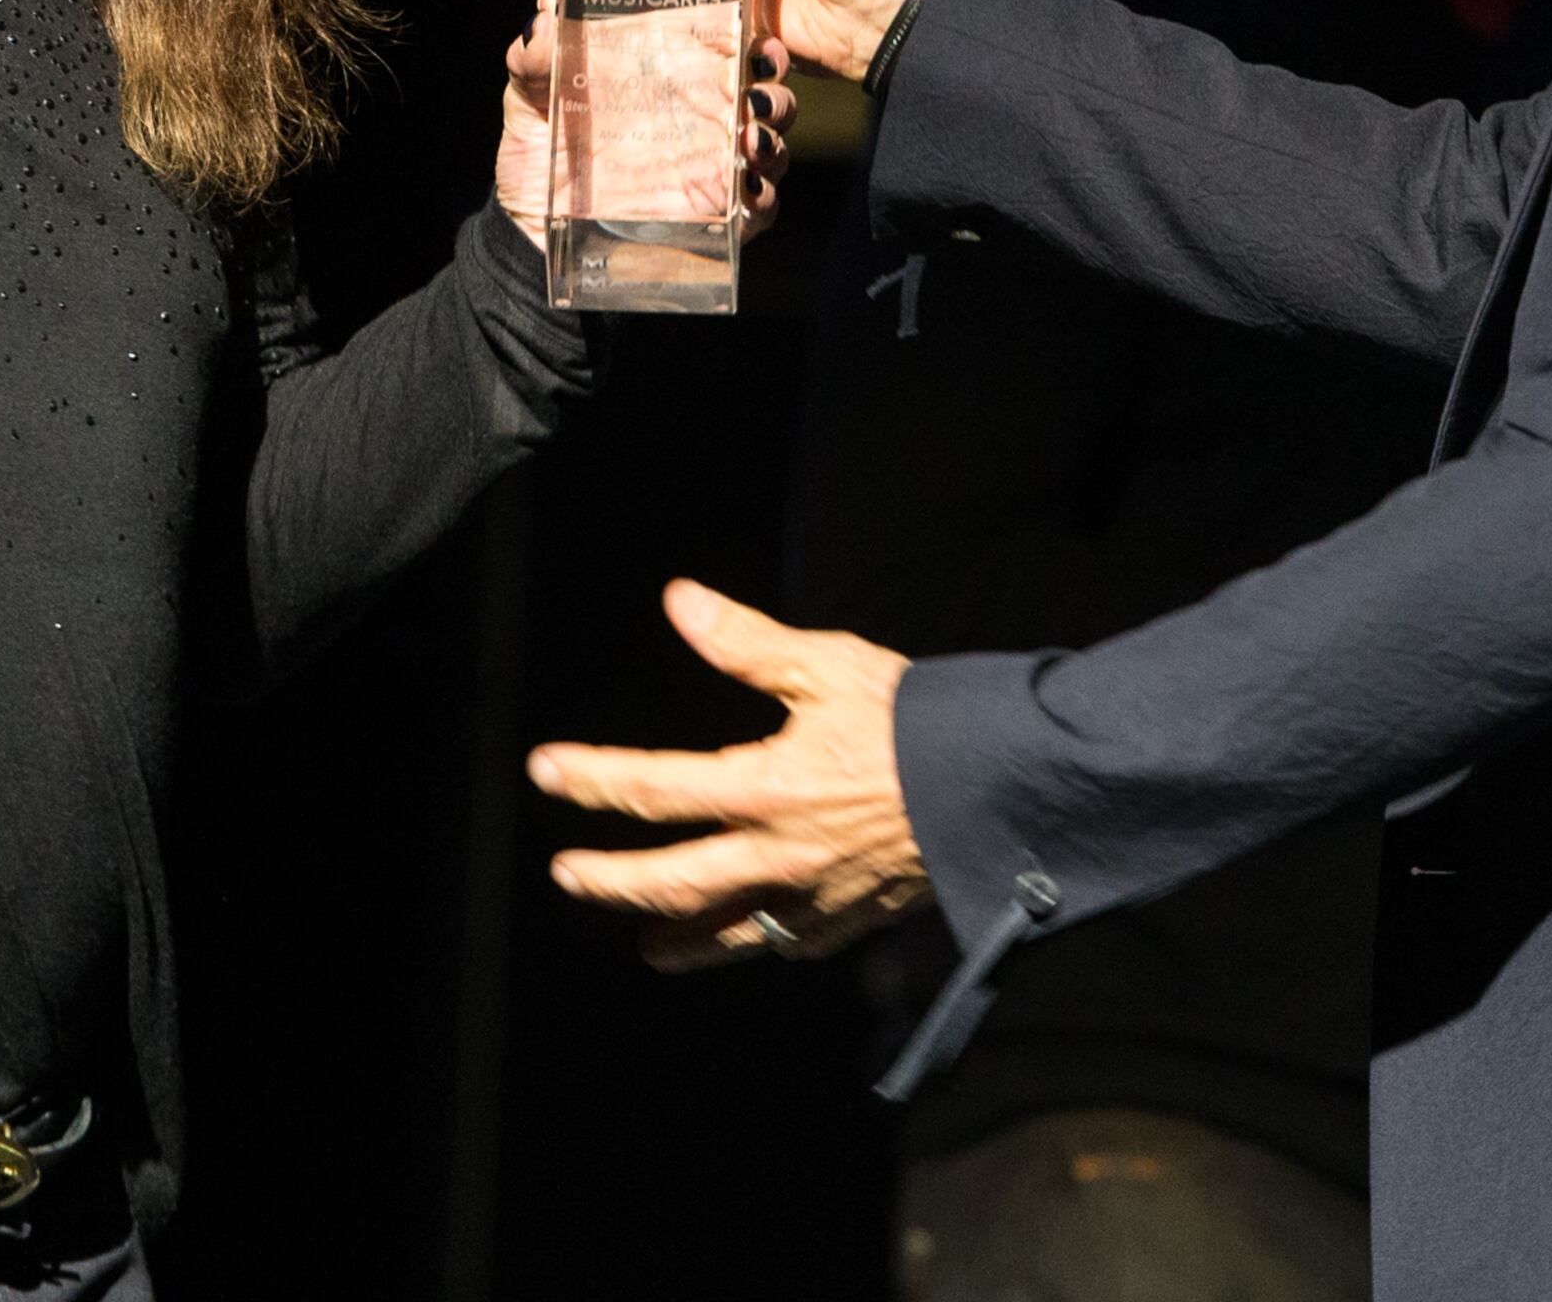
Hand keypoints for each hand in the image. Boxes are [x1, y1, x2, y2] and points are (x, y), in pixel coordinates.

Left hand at [495, 0, 794, 247]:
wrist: (529, 228)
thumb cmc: (538, 150)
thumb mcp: (529, 98)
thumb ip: (534, 60)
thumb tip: (542, 16)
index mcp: (674, 81)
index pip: (732, 52)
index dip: (755, 44)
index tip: (757, 41)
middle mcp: (703, 121)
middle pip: (767, 100)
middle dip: (775, 94)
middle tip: (756, 96)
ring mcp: (713, 172)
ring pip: (772, 151)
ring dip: (773, 144)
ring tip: (750, 140)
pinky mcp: (712, 221)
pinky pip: (757, 210)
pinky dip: (761, 200)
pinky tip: (745, 193)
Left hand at [528, 580, 926, 970]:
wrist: (1005, 783)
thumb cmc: (916, 718)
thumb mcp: (828, 665)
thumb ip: (746, 643)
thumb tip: (679, 601)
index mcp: (766, 787)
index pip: (655, 789)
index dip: (592, 779)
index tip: (546, 771)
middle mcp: (781, 854)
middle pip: (673, 881)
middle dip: (612, 881)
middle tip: (568, 875)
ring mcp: (819, 896)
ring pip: (731, 932)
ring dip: (682, 940)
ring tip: (648, 949)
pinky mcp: (858, 917)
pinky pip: (794, 943)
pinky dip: (762, 942)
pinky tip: (750, 935)